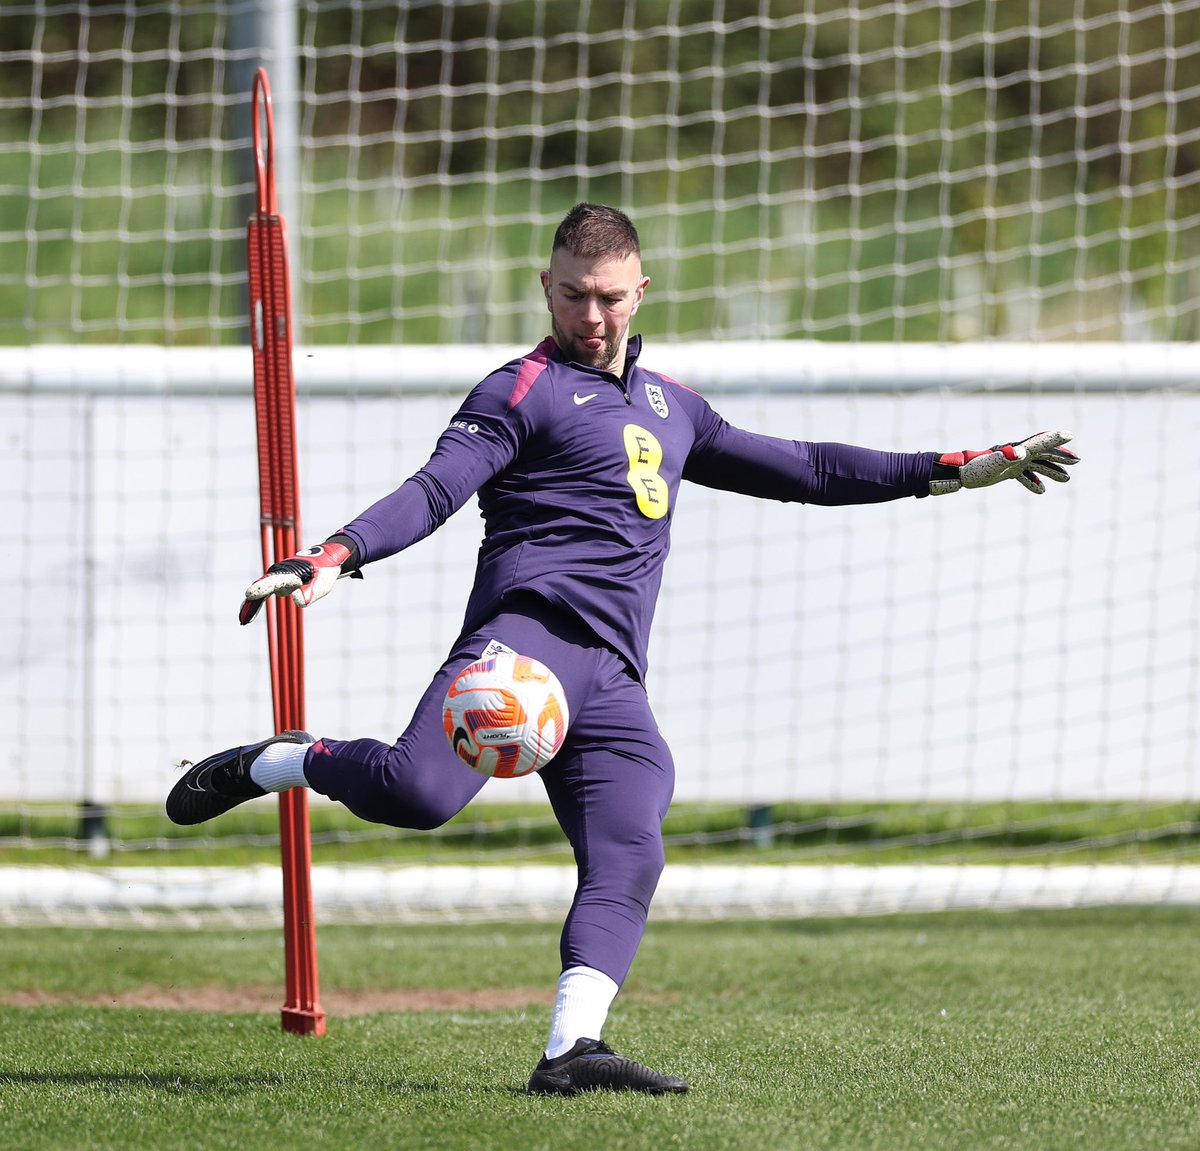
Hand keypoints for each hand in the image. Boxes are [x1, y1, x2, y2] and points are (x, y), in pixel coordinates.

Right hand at [238, 541, 355, 624]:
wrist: (325, 561)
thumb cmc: (324, 572)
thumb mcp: (322, 583)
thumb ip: (311, 591)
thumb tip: (299, 601)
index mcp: (292, 572)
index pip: (275, 581)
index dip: (262, 588)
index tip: (250, 594)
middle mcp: (280, 573)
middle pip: (262, 588)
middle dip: (252, 602)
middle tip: (243, 617)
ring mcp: (277, 577)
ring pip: (260, 592)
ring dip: (251, 606)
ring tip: (242, 620)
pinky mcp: (277, 583)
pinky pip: (263, 594)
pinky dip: (256, 605)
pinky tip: (247, 616)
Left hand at [931, 430, 1077, 494]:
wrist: (958, 473)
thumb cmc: (974, 467)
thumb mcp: (992, 463)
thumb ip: (1006, 456)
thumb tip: (1020, 453)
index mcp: (1016, 449)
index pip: (1040, 442)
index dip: (1055, 439)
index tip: (1070, 434)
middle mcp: (1016, 454)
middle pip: (1042, 454)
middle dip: (1059, 457)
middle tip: (1077, 460)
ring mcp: (1011, 462)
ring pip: (1036, 466)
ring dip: (1051, 471)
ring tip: (1066, 479)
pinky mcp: (1005, 471)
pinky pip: (1023, 476)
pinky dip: (1032, 482)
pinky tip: (1041, 492)